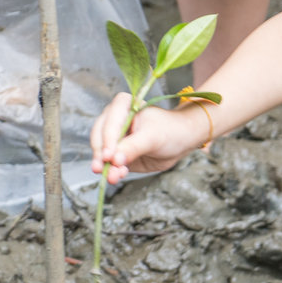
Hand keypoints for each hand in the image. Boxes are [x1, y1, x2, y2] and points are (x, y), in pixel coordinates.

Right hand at [89, 93, 205, 181]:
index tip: (108, 156)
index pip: (109, 123)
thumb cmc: (170, 130)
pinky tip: (117, 176)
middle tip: (103, 168)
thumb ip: (133, 147)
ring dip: (105, 166)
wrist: (182, 140)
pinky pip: (111, 164)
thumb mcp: (153, 136)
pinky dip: (112, 171)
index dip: (107, 140)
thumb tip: (115, 160)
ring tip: (113, 176)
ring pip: (102, 153)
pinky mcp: (119, 154)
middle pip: (99, 138)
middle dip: (101, 155)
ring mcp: (115, 139)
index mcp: (123, 106)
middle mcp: (114, 121)